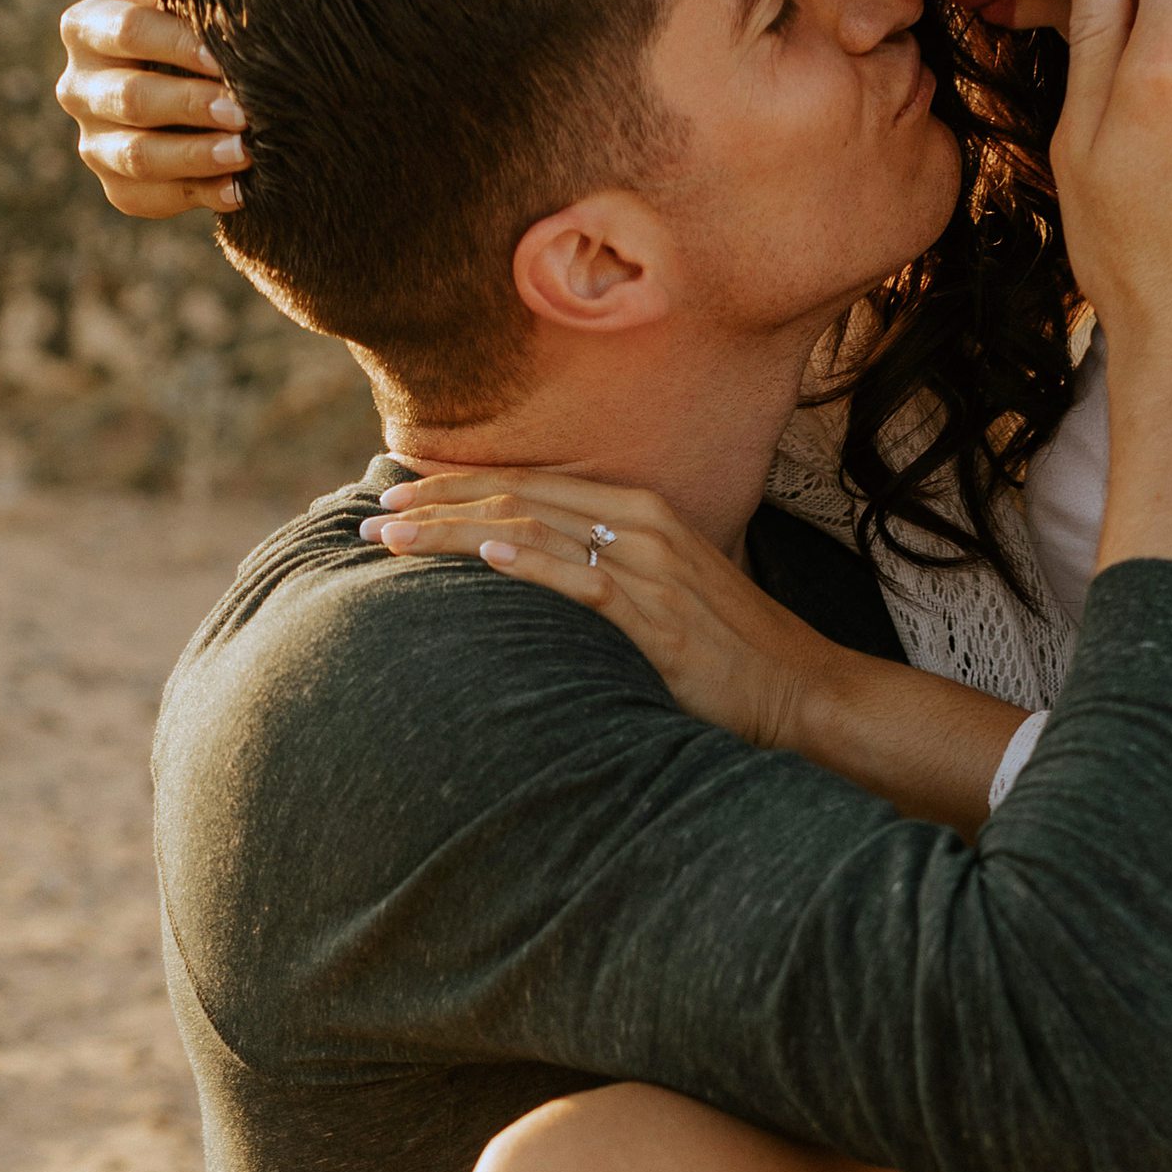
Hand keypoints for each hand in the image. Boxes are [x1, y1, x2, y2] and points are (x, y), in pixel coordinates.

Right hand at [56, 0, 244, 218]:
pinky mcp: (119, 190)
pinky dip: (201, 194)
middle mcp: (77, 88)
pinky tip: (241, 189)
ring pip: (138, 156)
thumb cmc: (199, 30)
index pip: (127, 31)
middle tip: (242, 111)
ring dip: (196, 156)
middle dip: (190, 105)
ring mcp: (93, 144)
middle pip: (131, 99)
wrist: (212, 93)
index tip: (223, 56)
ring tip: (245, 152)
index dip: (176, 44)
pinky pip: (154, 198)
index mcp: (86, 28)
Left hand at [361, 474, 838, 755]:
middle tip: (371, 514)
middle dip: (436, 502)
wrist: (799, 689)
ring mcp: (649, 563)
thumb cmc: (727, 653)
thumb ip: (604, 574)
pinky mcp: (657, 613)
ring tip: (393, 538)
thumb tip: (534, 580)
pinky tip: (479, 559)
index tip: (397, 491)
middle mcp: (640, 521)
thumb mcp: (660, 598)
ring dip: (453, 531)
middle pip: (517, 494)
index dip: (457, 483)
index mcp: (638, 509)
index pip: (529, 482)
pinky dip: (526, 564)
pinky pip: (580, 577)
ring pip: (531, 527)